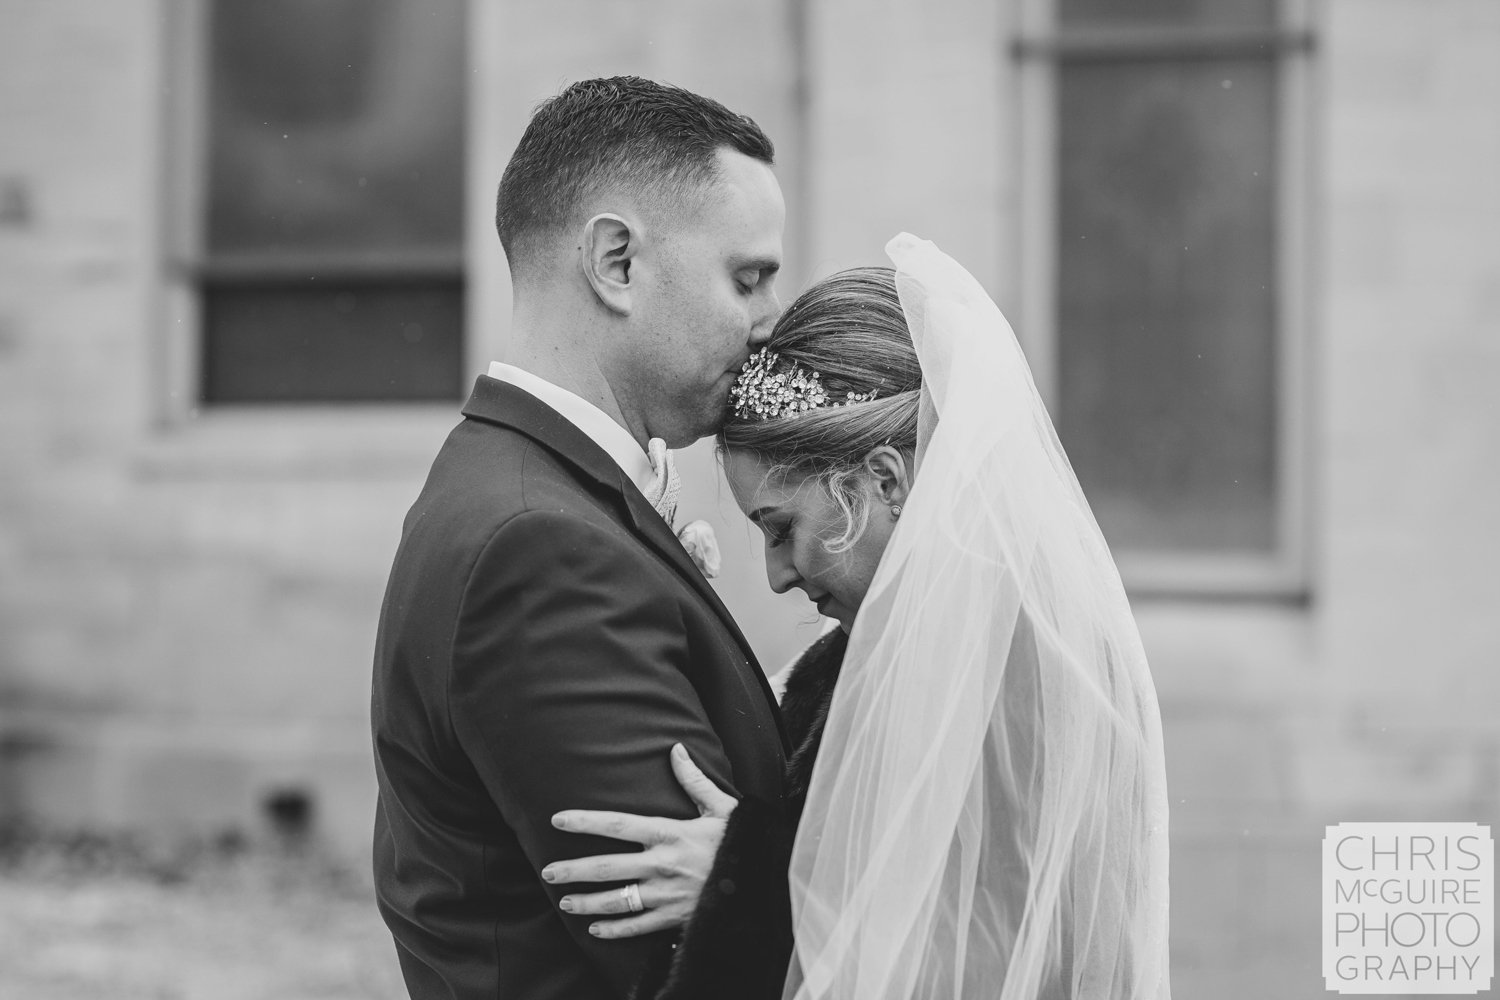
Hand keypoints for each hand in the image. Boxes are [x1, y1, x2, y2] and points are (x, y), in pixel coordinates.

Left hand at [542, 743, 736, 938]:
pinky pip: (638, 926)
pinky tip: (595, 928)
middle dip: (574, 869)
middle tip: (547, 871)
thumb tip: (676, 749)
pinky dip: (615, 929)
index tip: (558, 820)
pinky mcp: (675, 917)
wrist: (766, 880)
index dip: (585, 821)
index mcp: (670, 833)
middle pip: (608, 867)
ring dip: (587, 902)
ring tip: (564, 902)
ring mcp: (667, 894)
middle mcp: (662, 865)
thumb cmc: (743, 840)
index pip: (617, 825)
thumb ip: (694, 780)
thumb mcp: (722, 806)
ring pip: (617, 900)